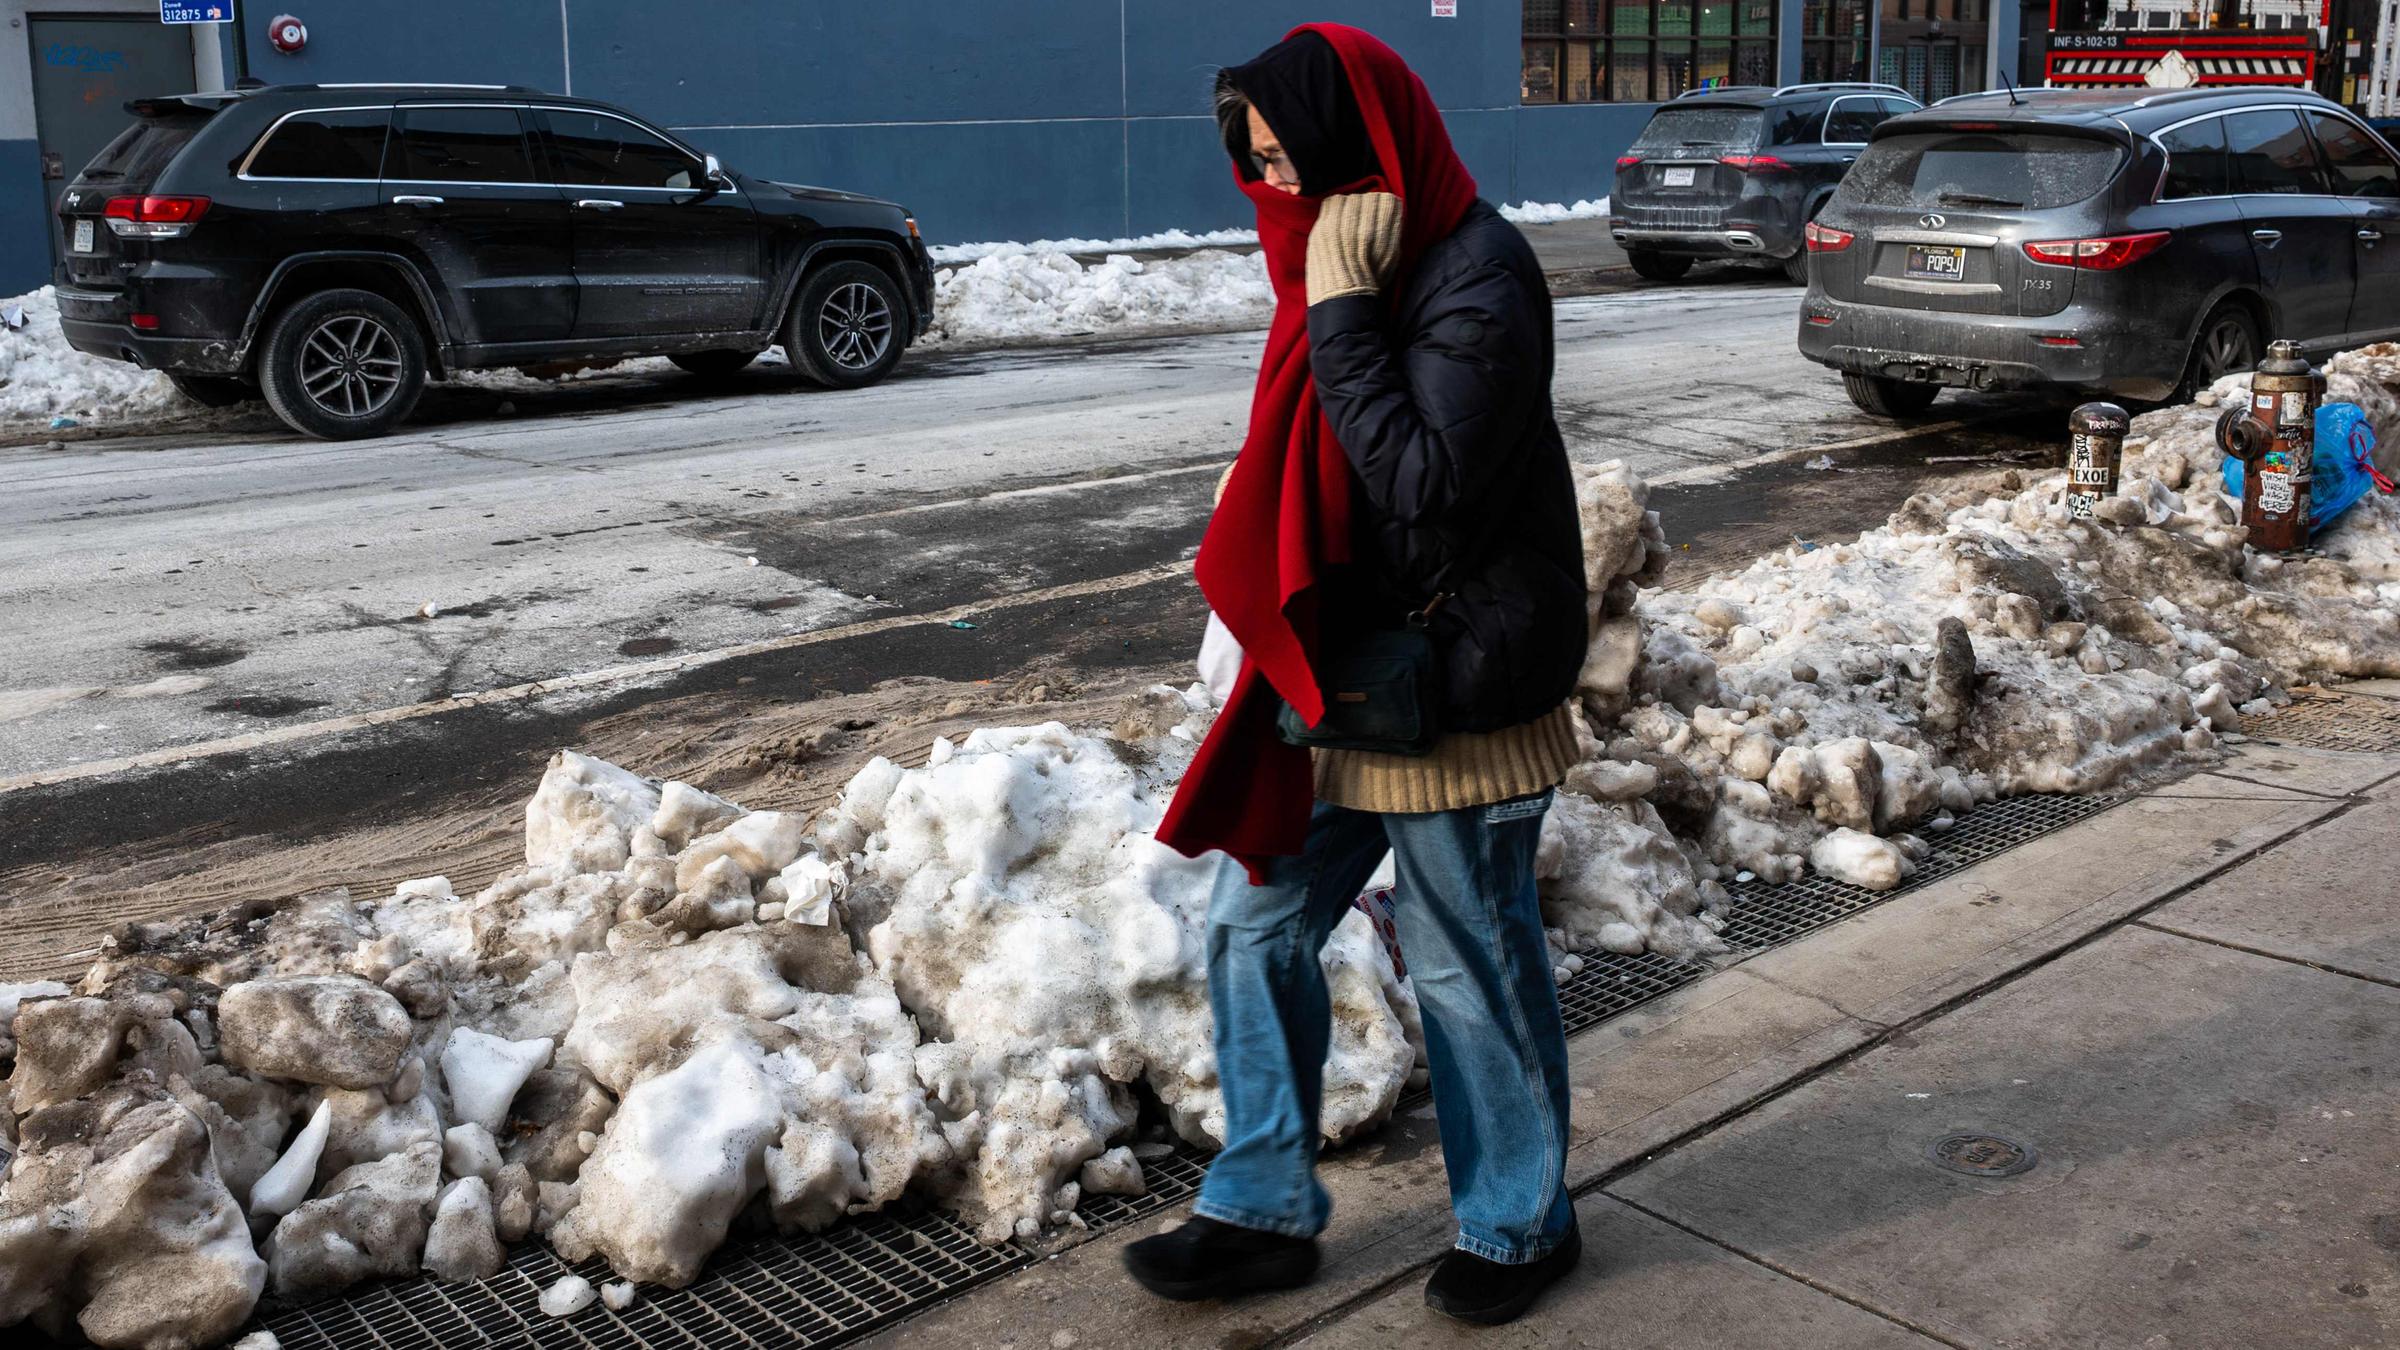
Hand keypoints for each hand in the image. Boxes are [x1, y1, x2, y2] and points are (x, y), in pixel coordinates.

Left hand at [1305, 191, 1402, 306]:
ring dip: (1350, 207)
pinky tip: (1337, 220)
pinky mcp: (1322, 227)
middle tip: (1362, 221)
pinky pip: (1330, 203)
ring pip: (1349, 199)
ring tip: (1349, 221)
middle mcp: (1362, 224)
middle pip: (1367, 198)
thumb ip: (1391, 230)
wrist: (1343, 296)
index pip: (1387, 200)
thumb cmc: (1370, 278)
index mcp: (1383, 230)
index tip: (1378, 217)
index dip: (1383, 208)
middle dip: (1366, 208)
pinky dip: (1335, 209)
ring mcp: (1339, 224)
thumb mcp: (1391, 254)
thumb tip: (1386, 210)